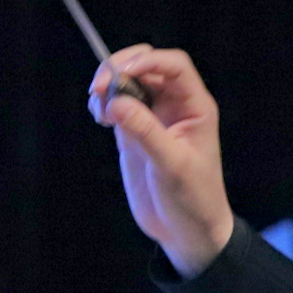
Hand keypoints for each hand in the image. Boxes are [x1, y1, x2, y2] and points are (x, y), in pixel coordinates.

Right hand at [89, 45, 234, 276]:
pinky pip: (116, 105)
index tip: (122, 73)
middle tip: (99, 86)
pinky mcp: (134, 132)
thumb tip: (116, 101)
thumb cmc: (192, 198)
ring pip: (128, 83)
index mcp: (194, 106)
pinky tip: (99, 116)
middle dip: (121, 68)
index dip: (149, 61)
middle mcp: (174, 105)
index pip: (174, 66)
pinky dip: (103, 103)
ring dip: (108, 86)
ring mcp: (152, 117)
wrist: (186, 231)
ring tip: (97, 107)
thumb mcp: (172, 166)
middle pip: (147, 66)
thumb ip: (146, 132)